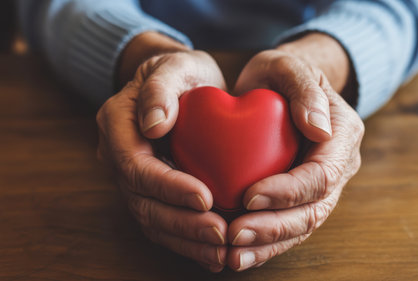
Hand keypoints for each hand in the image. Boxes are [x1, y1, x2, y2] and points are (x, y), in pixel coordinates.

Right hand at [97, 39, 228, 271]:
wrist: (179, 84)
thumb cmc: (181, 72)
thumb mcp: (174, 66)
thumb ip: (160, 88)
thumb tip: (153, 124)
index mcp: (116, 124)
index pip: (135, 166)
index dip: (168, 187)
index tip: (206, 198)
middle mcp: (118, 155)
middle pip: (142, 201)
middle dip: (181, 223)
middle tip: (220, 234)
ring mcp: (132, 176)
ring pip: (152, 219)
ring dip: (187, 239)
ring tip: (222, 251)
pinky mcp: (150, 189)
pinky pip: (163, 221)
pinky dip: (187, 239)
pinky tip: (213, 251)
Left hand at [226, 46, 364, 270]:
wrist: (277, 87)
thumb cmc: (279, 74)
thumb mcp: (288, 66)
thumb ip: (305, 89)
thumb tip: (320, 129)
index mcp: (341, 136)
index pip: (320, 175)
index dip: (288, 191)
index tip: (249, 196)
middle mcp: (336, 166)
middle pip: (313, 210)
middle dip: (274, 227)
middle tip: (234, 235)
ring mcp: (320, 186)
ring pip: (300, 226)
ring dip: (267, 244)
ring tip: (232, 254)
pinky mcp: (298, 196)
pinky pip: (286, 226)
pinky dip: (263, 243)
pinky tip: (237, 253)